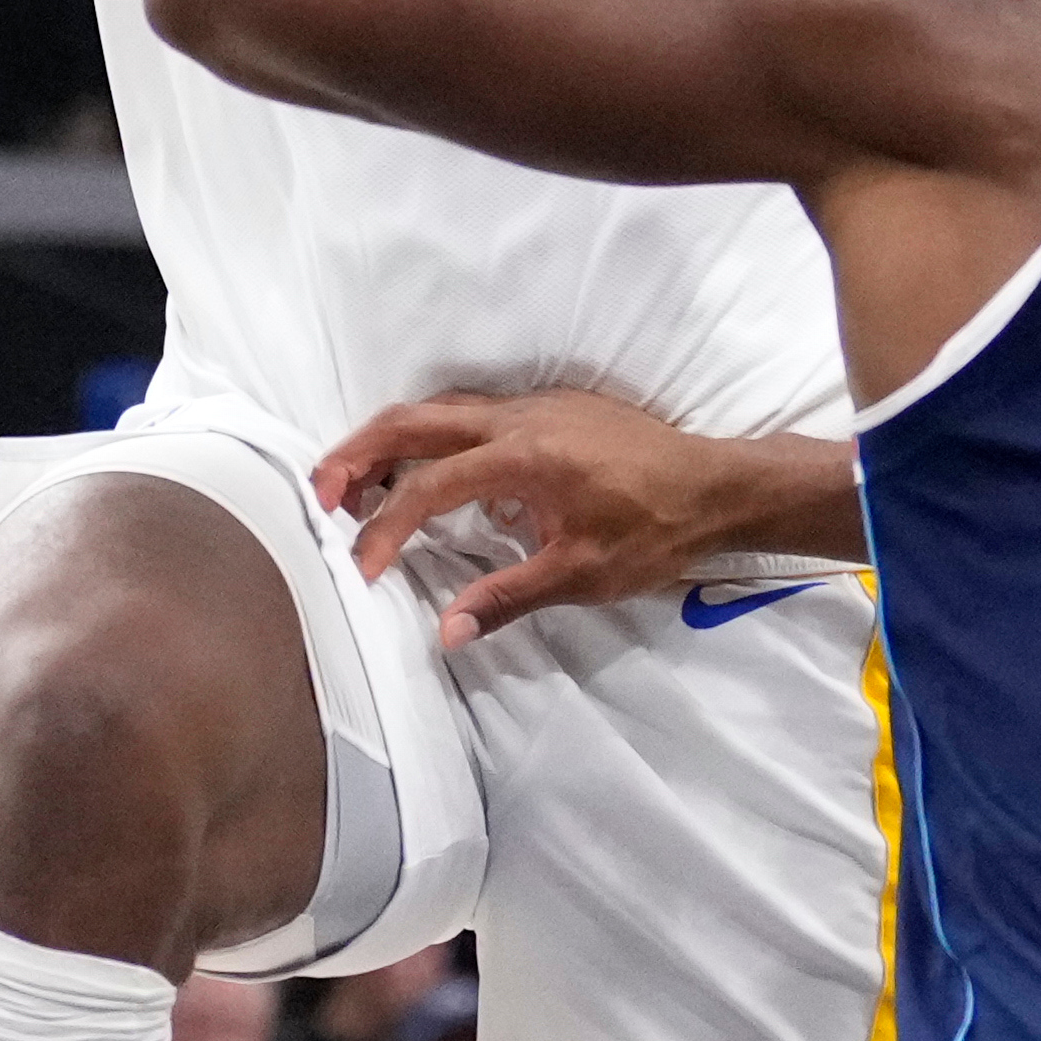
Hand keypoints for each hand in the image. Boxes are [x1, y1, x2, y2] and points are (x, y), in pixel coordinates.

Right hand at [317, 386, 800, 645]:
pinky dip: (436, 438)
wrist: (720, 486)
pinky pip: (475, 413)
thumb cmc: (656, 531)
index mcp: (521, 456)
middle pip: (415, 420)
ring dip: (394, 441)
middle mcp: (520, 417)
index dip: (385, 529)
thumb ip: (506, 598)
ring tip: (360, 485)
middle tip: (320, 492)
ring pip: (442, 409)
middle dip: (359, 453)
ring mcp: (536, 406)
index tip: (361, 567)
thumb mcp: (582, 575)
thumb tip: (446, 634)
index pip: (428, 488)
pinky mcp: (553, 409)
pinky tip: (439, 480)